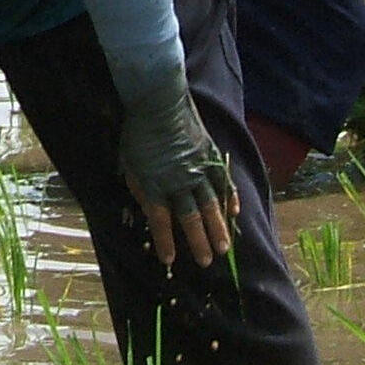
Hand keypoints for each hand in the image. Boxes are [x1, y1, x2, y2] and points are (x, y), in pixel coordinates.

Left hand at [117, 86, 237, 269]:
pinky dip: (229, 199)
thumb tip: (150, 210)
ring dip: (218, 229)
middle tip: (207, 262)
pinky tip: (234, 214)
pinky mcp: (210, 157)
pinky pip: (223, 182)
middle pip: (190, 218)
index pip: (160, 220)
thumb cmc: (139, 134)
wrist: (158, 102)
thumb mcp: (130, 163)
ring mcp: (197, 169)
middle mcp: (178, 181)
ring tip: (224, 248)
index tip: (169, 260)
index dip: (165, 242)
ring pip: (210, 205)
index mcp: (154, 183)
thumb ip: (140, 188)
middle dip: (198, 242)